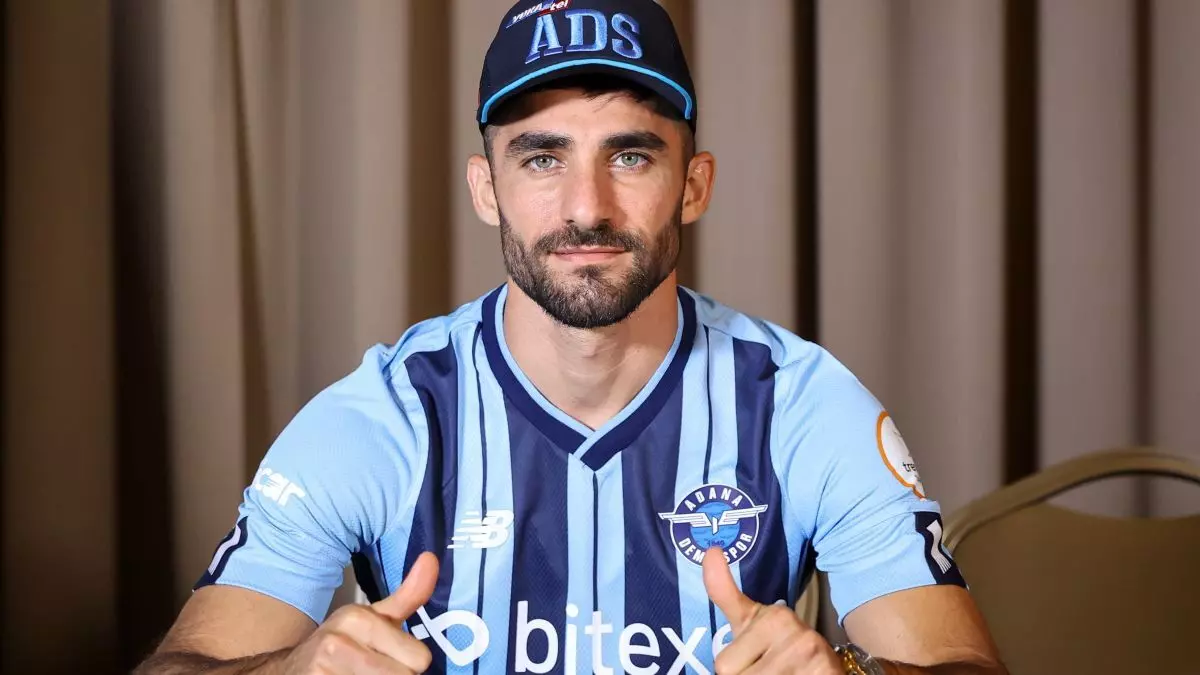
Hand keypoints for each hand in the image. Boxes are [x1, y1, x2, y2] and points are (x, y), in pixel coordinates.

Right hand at [281, 552, 438, 673]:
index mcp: (358, 618)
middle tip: (373, 670)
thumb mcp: (374, 618)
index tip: (387, 657)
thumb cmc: (342, 644)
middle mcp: (338, 643)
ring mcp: (323, 669)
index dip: (407, 662)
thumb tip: (432, 558)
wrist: (290, 669)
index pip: (420, 659)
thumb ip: (408, 596)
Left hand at [704, 548, 842, 673]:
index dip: (736, 668)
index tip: (751, 660)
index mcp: (771, 617)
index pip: (725, 664)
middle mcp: (794, 632)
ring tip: (783, 674)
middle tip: (767, 669)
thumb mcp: (748, 619)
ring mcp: (810, 654)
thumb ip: (724, 592)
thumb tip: (710, 550)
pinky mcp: (825, 673)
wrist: (824, 666)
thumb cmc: (776, 643)